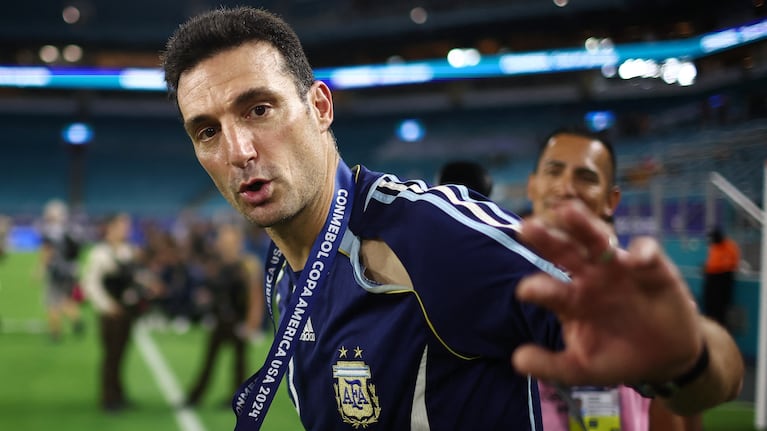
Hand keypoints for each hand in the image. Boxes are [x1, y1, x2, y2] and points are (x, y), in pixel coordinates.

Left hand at [512, 200, 701, 386]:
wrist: (664, 359)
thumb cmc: (616, 356)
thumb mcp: (582, 368)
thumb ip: (550, 365)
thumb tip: (516, 361)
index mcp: (570, 299)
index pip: (548, 287)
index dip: (537, 288)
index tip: (525, 292)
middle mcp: (589, 277)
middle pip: (564, 252)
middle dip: (546, 239)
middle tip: (527, 226)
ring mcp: (618, 268)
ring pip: (598, 240)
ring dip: (584, 225)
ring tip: (568, 211)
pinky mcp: (652, 267)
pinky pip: (646, 252)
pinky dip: (643, 252)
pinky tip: (638, 259)